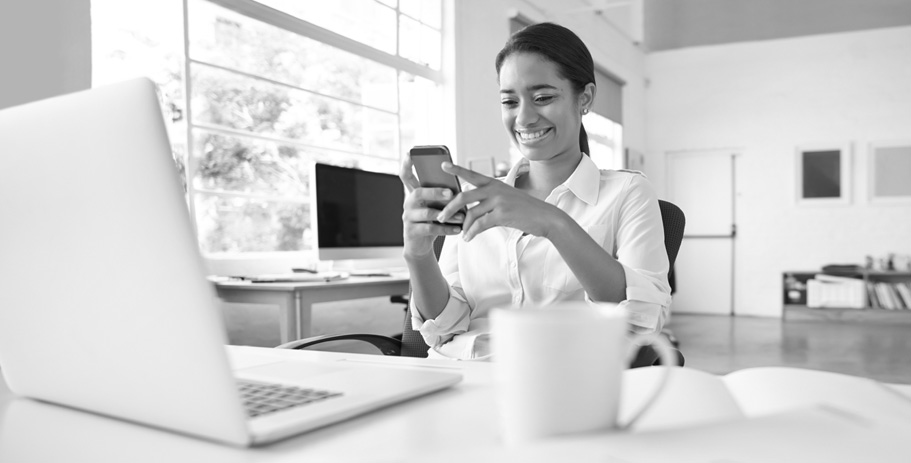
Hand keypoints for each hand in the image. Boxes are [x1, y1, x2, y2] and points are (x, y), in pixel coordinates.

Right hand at [399, 157, 463, 257]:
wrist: (420, 246)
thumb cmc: (431, 222)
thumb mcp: (435, 206)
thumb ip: (442, 196)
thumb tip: (459, 187)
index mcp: (414, 194)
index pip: (406, 176)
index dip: (406, 165)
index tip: (410, 153)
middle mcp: (408, 204)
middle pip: (418, 193)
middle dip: (436, 192)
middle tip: (451, 193)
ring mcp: (408, 218)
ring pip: (427, 213)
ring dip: (447, 214)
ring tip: (461, 217)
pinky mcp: (412, 232)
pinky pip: (430, 229)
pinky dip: (446, 229)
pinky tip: (458, 230)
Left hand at [437, 162, 561, 241]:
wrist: (546, 217)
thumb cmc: (525, 210)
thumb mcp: (507, 199)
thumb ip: (489, 200)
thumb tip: (471, 212)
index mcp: (494, 183)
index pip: (471, 175)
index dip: (456, 170)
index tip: (443, 165)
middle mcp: (495, 189)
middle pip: (464, 197)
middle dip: (449, 208)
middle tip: (441, 217)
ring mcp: (498, 201)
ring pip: (471, 214)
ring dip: (463, 227)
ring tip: (461, 234)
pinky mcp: (502, 214)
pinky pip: (480, 225)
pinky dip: (472, 233)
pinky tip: (468, 238)